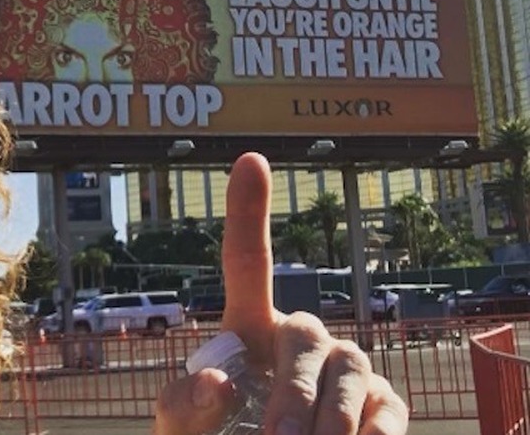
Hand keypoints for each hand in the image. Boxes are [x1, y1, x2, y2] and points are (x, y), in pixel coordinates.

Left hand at [153, 153, 408, 434]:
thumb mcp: (182, 430)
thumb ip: (184, 406)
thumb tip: (216, 379)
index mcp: (248, 330)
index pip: (248, 265)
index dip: (249, 213)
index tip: (250, 160)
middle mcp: (300, 340)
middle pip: (306, 333)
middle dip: (293, 391)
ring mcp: (344, 372)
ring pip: (349, 368)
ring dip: (330, 416)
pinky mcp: (380, 408)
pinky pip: (386, 409)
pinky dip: (374, 432)